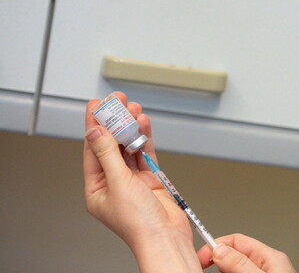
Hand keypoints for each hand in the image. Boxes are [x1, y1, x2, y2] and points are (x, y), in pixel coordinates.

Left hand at [83, 91, 200, 271]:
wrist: (166, 236)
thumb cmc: (139, 223)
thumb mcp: (118, 184)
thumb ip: (108, 155)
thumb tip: (96, 133)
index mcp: (96, 189)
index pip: (92, 150)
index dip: (94, 126)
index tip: (96, 106)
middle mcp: (113, 183)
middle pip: (111, 145)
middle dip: (114, 122)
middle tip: (116, 101)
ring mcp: (133, 181)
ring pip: (129, 146)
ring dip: (130, 127)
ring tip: (132, 108)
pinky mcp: (151, 179)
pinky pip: (145, 153)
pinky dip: (144, 138)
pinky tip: (143, 124)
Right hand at [197, 234, 296, 272]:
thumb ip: (241, 264)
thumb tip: (220, 249)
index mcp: (271, 258)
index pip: (238, 240)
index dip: (217, 245)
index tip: (201, 257)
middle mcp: (267, 266)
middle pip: (233, 256)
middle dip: (217, 261)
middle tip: (202, 268)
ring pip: (232, 269)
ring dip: (221, 270)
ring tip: (211, 270)